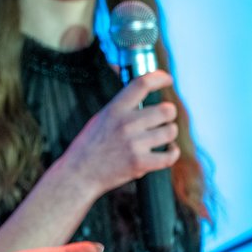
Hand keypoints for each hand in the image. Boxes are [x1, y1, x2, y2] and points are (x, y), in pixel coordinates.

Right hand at [56, 71, 180, 197]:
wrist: (79, 173)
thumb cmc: (90, 145)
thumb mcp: (101, 118)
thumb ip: (121, 105)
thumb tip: (138, 87)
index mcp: (115, 109)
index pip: (142, 84)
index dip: (159, 77)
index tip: (167, 79)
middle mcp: (126, 124)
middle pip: (166, 110)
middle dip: (169, 113)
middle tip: (163, 118)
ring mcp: (134, 144)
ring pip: (170, 131)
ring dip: (169, 133)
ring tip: (161, 136)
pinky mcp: (140, 164)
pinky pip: (170, 155)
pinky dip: (172, 152)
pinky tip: (168, 150)